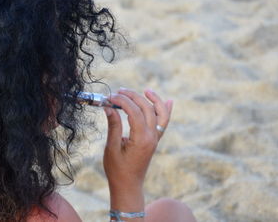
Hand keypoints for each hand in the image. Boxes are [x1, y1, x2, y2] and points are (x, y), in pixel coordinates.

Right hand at [103, 88, 172, 211]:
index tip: (110, 97)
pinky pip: (164, 122)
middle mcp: (152, 137)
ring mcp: (155, 139)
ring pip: (160, 114)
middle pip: (147, 109)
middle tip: (119, 91)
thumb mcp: (112, 148)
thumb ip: (113, 126)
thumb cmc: (117, 169)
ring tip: (146, 90)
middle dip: (133, 96)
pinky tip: (168, 101)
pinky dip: (166, 111)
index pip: (134, 112)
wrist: (128, 186)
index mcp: (141, 139)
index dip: (122, 101)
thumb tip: (109, 106)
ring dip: (154, 100)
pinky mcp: (155, 140)